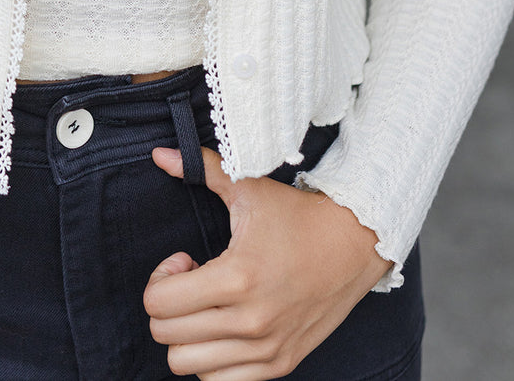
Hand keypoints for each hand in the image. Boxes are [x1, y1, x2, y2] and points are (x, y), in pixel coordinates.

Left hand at [142, 145, 391, 379]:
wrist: (353, 245)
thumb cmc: (296, 215)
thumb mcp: (248, 186)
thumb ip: (200, 168)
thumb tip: (159, 154)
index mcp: (237, 277)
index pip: (159, 303)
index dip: (159, 277)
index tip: (184, 259)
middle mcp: (250, 321)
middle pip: (166, 336)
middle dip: (166, 305)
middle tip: (191, 281)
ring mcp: (266, 348)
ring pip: (187, 366)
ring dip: (186, 335)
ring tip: (207, 306)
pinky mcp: (280, 364)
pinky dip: (211, 360)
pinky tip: (224, 328)